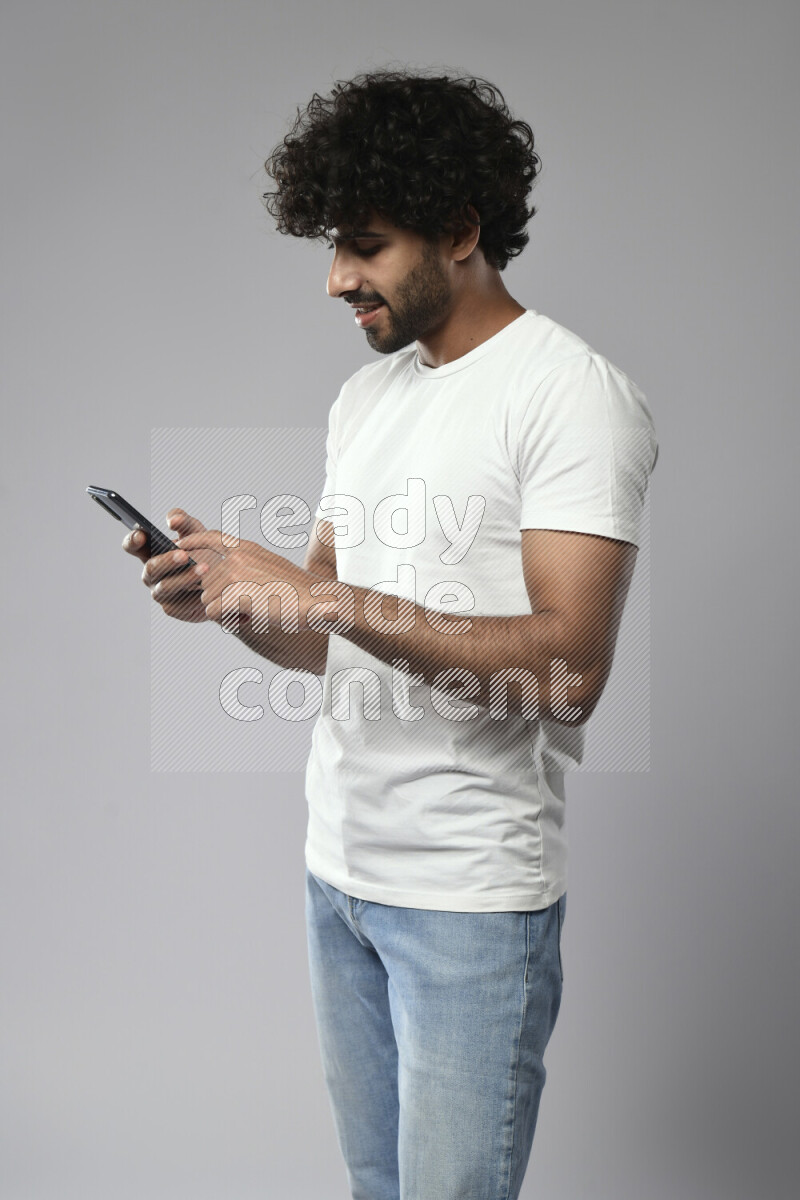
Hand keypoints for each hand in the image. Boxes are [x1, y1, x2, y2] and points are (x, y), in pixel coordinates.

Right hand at [122, 509, 224, 623]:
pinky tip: (208, 588)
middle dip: (167, 561)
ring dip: (185, 578)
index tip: (141, 535)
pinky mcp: (172, 608)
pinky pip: (181, 603)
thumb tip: (173, 520)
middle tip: (184, 555)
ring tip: (204, 569)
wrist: (219, 580)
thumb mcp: (194, 532)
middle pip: (151, 568)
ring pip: (166, 587)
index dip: (133, 540)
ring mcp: (159, 592)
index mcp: (149, 552)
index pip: (132, 546)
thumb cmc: (201, 551)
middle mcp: (150, 573)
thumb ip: (183, 521)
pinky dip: (194, 595)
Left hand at [174, 529, 317, 631]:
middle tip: (248, 606)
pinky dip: (228, 621)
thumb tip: (222, 580)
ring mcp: (236, 574)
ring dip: (225, 611)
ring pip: (208, 598)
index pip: (212, 537)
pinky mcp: (236, 594)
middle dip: (221, 599)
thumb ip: (247, 567)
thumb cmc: (298, 591)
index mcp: (247, 548)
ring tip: (251, 612)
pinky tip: (248, 619)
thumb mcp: (271, 568)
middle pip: (206, 581)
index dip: (194, 541)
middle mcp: (238, 557)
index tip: (181, 546)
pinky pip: (213, 612)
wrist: (317, 600)